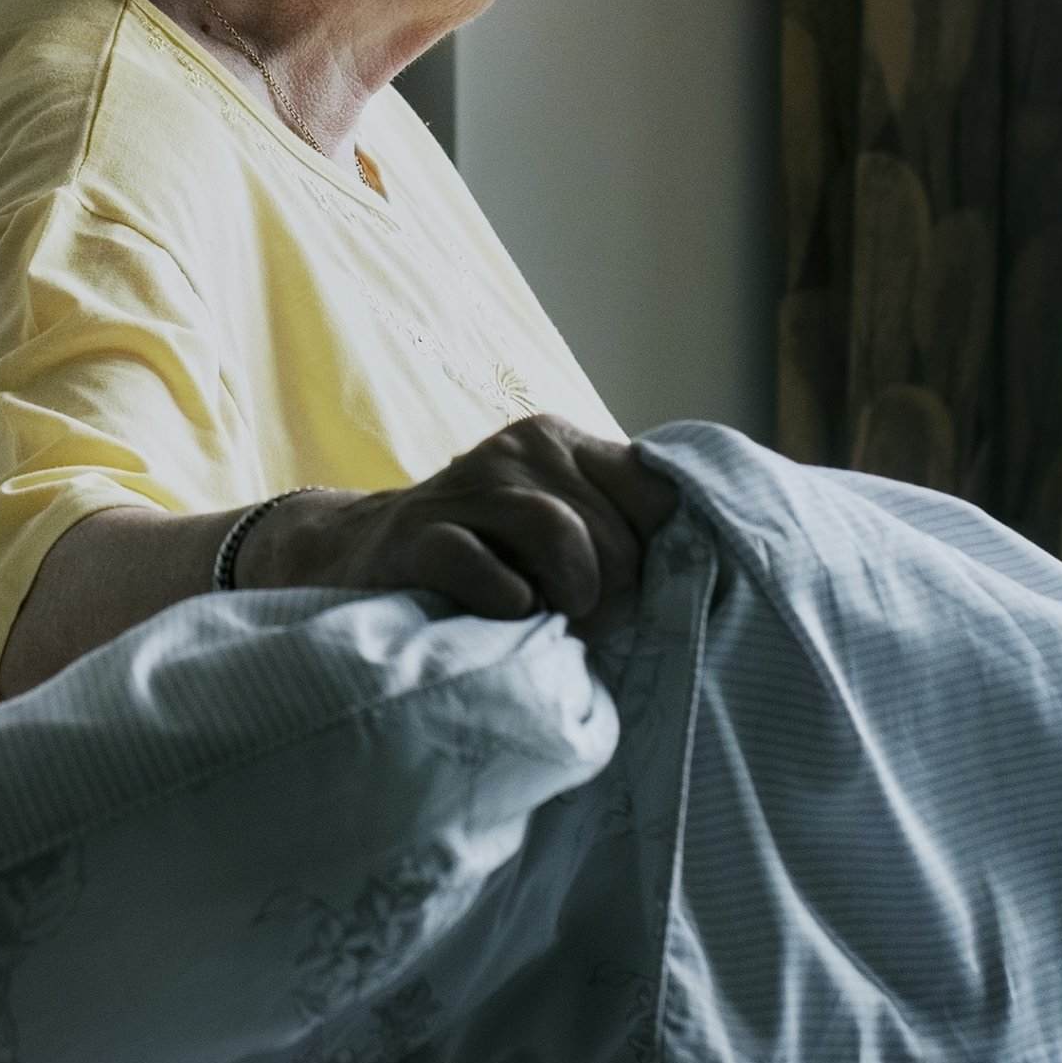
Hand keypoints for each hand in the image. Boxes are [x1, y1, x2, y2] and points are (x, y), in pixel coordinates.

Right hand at [301, 413, 678, 622]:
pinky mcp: (418, 536)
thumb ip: (617, 525)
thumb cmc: (484, 553)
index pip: (657, 492)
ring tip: (557, 620)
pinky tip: (508, 614)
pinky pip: (483, 566)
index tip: (639, 593)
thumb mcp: (556, 523)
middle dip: (613, 593)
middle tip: (585, 621)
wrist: (360, 556)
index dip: (660, 555)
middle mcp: (520, 449)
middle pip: (613, 529)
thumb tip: (701, 562)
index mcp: (564, 441)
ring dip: (572, 595)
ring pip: (559, 534)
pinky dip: (507, 601)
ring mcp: (466, 486)